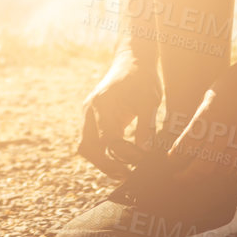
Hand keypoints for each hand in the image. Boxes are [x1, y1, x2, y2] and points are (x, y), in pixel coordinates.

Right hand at [78, 47, 161, 177]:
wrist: (131, 61)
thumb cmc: (142, 78)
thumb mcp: (149, 100)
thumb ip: (146, 125)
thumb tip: (144, 151)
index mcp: (102, 104)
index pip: (107, 138)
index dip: (121, 154)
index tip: (137, 163)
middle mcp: (90, 111)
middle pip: (88, 147)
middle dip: (105, 164)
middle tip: (127, 176)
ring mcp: (88, 116)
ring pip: (86, 147)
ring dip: (102, 162)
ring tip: (124, 173)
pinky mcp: (92, 120)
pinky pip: (92, 142)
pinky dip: (102, 154)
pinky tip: (120, 163)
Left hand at [165, 49, 236, 179]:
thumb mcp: (213, 95)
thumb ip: (204, 118)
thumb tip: (193, 138)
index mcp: (209, 114)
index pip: (186, 146)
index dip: (176, 156)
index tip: (172, 158)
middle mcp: (226, 130)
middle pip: (202, 167)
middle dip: (189, 175)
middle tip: (182, 176)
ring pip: (223, 170)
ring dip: (211, 172)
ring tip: (204, 170)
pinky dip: (231, 167)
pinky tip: (224, 164)